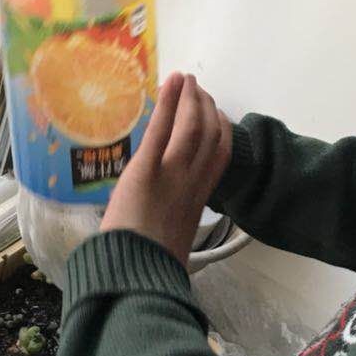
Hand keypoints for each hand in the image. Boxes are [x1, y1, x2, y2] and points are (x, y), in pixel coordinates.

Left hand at [100, 72, 232, 267]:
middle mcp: (192, 183)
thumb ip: (177, 225)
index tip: (214, 114)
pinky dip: (169, 103)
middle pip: (210, 135)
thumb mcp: (175, 244)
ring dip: (190, 99)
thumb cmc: (148, 268)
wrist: (134, 276)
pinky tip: (171, 83)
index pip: (220, 155)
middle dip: (205, 107)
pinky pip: (162, 130)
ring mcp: (171, 175)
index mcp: (199, 200)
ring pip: (191, 127)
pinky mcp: (146, 170)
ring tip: (186, 80)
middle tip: (196, 90)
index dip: (221, 129)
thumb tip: (170, 227)